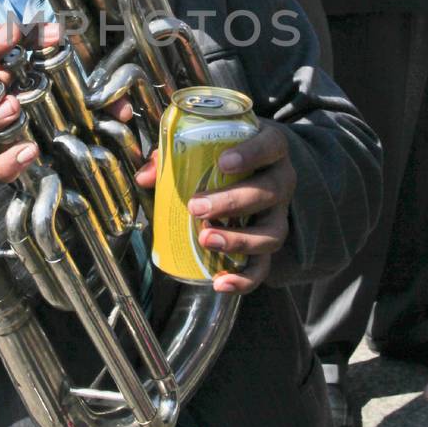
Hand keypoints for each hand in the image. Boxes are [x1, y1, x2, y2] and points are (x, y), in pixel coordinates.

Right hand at [0, 22, 132, 185]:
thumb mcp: (85, 93)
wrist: (60, 159)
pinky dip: (8, 161)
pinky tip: (30, 151)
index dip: (4, 34)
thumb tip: (122, 109)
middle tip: (11, 66)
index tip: (28, 33)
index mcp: (5, 70)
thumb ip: (102, 96)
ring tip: (13, 109)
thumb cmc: (63, 108)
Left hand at [136, 120, 295, 293]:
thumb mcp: (207, 144)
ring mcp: (279, 215)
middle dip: (232, 202)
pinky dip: (245, 279)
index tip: (223, 162)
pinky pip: (264, 266)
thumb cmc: (226, 152)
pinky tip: (220, 283)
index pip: (271, 146)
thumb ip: (175, 155)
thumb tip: (146, 178)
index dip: (252, 154)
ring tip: (206, 239)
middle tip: (196, 207)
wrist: (255, 172)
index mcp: (271, 149)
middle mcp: (282, 181)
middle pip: (269, 192)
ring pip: (272, 233)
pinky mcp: (269, 243)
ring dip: (239, 240)